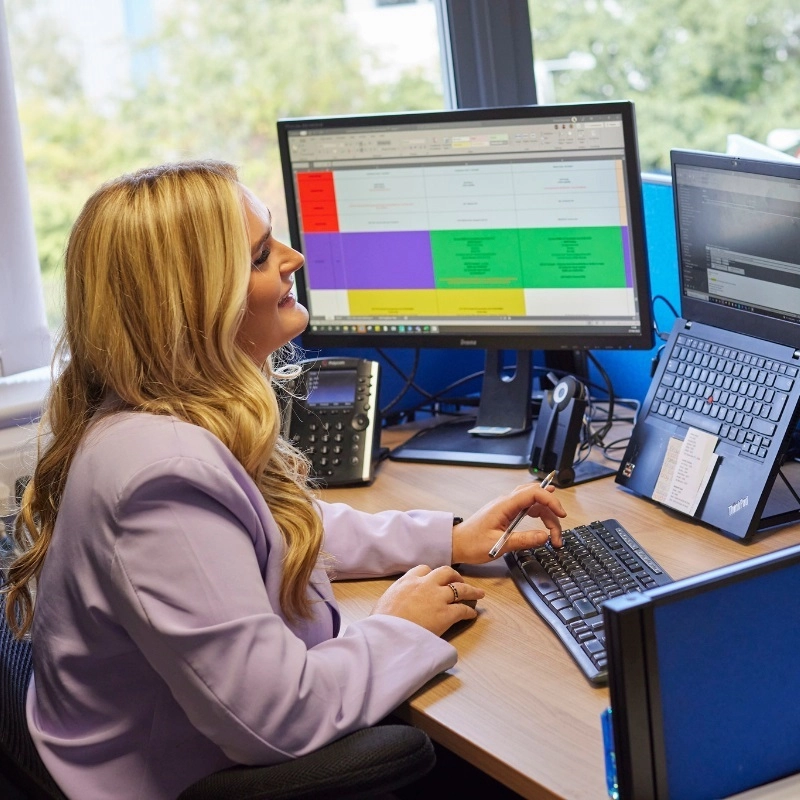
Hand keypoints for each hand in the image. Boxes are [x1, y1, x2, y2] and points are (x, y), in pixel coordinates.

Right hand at [370, 564, 484, 636]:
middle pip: (446, 572)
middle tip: (459, 581)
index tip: (435, 579)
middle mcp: (425, 585)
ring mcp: (437, 598)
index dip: (432, 574)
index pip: (424, 569)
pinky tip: (472, 614)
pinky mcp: (446, 614)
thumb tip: (397, 601)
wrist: (387, 634)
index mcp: (408, 581)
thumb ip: (397, 595)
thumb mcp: (385, 600)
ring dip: (471, 590)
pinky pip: (463, 609)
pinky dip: (469, 611)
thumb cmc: (381, 623)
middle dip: (455, 576)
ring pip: (460, 588)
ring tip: (478, 594)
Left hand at [451, 482, 566, 563]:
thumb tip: (544, 537)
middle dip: (552, 510)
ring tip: (553, 536)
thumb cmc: (471, 544)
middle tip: (558, 532)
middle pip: (536, 496)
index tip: (561, 514)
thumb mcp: (499, 545)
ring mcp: (506, 506)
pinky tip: (545, 524)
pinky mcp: (506, 513)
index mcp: (504, 505)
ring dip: (546, 516)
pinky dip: (539, 515)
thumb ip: (523, 540)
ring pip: (533, 502)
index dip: (550, 501)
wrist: (456, 543)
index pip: (533, 493)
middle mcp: (506, 502)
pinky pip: (527, 507)